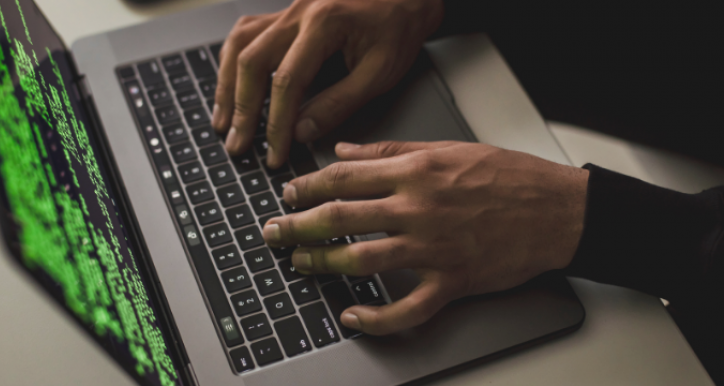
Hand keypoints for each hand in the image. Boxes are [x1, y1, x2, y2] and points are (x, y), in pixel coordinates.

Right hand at [212, 0, 444, 167]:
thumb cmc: (400, 25)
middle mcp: (299, 12)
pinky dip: (234, 61)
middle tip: (238, 144)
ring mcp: (289, 10)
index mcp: (324, 24)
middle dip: (242, 109)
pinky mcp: (288, 13)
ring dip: (228, 85)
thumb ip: (339, 103)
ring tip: (224, 120)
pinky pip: (248, 33)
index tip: (274, 153)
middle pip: (251, 61)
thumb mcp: (380, 72)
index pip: (287, 82)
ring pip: (240, 44)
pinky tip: (232, 83)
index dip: (276, 124)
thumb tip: (301, 131)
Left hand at [262, 141, 588, 334]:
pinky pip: (406, 308)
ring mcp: (433, 248)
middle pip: (341, 218)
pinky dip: (376, 318)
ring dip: (323, 264)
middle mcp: (418, 208)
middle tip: (274, 232)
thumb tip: (344, 150)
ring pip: (362, 260)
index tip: (288, 194)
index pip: (344, 177)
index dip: (307, 186)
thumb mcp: (447, 148)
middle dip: (298, 225)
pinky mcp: (451, 282)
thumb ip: (390, 149)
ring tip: (300, 264)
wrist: (556, 210)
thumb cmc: (507, 176)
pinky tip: (352, 317)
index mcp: (415, 171)